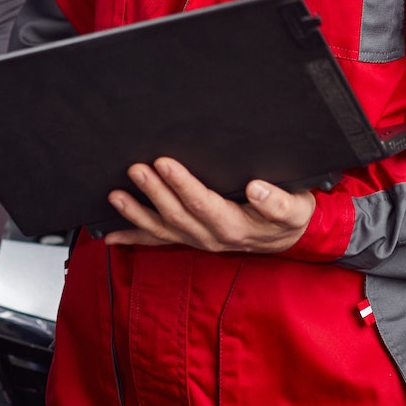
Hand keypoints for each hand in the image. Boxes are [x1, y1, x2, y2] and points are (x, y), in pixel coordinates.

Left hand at [103, 157, 314, 253]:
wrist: (288, 236)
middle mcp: (211, 236)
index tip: (165, 163)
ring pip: (162, 228)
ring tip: (116, 196)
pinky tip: (111, 234)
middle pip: (176, 214)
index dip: (181, 184)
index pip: (202, 203)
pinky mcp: (191, 239)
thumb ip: (278, 202)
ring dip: (137, 212)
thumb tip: (256, 189)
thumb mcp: (295, 208)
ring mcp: (198, 240)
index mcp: (234, 225)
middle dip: (154, 191)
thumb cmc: (290, 216)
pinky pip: (159, 241)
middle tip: (136, 169)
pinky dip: (134, 237)